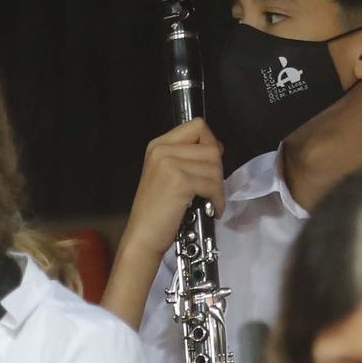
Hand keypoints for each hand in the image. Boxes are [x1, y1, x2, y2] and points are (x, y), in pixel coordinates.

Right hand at [117, 119, 225, 264]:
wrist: (143, 236)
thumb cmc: (156, 211)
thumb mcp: (166, 175)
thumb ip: (187, 157)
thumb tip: (217, 148)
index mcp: (158, 145)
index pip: (198, 126)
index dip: (210, 143)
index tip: (208, 165)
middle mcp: (162, 150)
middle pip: (211, 147)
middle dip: (217, 171)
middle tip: (210, 189)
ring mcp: (170, 164)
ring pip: (215, 167)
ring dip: (218, 188)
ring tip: (209, 201)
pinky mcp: (180, 182)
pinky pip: (213, 185)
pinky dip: (218, 200)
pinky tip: (211, 210)